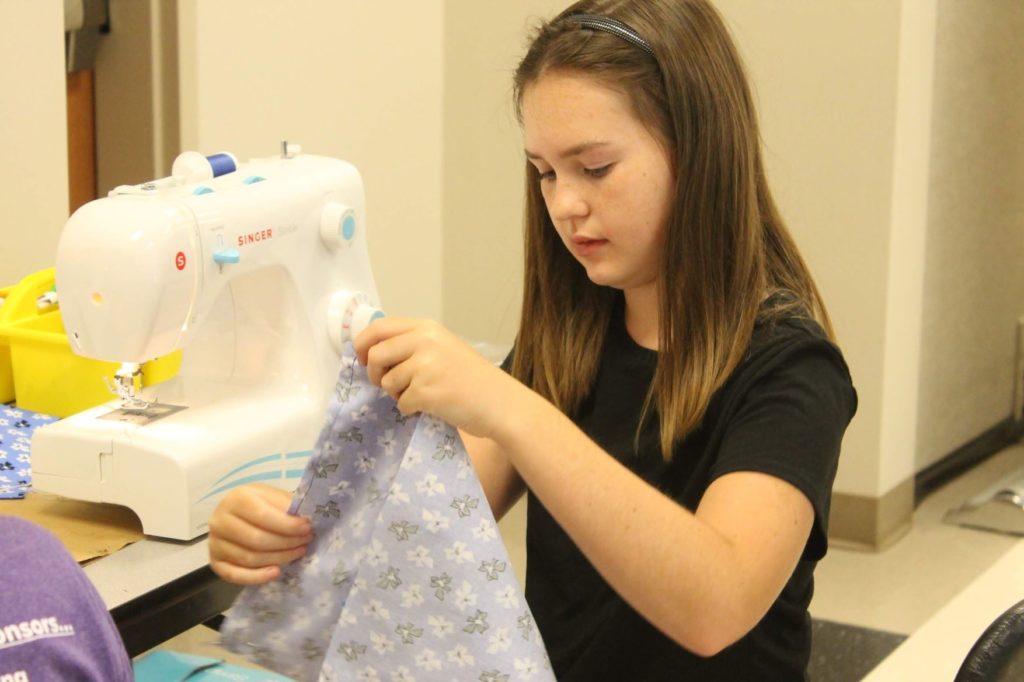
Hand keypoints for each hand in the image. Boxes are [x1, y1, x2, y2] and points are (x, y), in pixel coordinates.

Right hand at [208, 484, 312, 584]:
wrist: (238, 513)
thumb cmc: (262, 504)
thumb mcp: (274, 498)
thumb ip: (287, 507)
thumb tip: (307, 521)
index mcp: (237, 499)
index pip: (263, 515)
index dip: (288, 525)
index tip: (308, 529)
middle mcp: (220, 520)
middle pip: (256, 539)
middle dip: (287, 543)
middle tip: (306, 542)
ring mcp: (215, 543)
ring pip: (249, 558)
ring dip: (278, 559)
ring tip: (297, 553)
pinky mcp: (215, 562)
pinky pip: (235, 575)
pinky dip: (257, 577)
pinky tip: (276, 572)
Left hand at [353, 317, 518, 438]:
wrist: (500, 402)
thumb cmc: (473, 378)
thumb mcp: (443, 347)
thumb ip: (413, 344)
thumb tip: (371, 352)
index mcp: (427, 328)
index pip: (379, 328)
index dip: (363, 343)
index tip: (362, 358)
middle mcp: (424, 342)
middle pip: (375, 354)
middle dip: (374, 373)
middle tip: (385, 383)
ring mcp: (425, 366)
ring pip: (386, 382)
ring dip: (397, 393)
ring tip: (421, 394)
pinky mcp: (426, 392)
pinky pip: (401, 403)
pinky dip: (411, 409)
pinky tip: (430, 406)